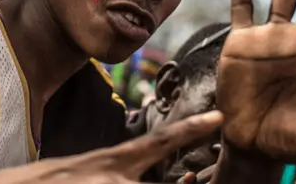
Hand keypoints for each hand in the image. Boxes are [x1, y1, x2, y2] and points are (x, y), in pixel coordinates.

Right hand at [0, 111, 222, 183]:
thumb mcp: (76, 169)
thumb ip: (108, 171)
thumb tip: (131, 175)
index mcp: (107, 163)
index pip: (158, 141)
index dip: (191, 130)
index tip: (220, 118)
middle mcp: (110, 179)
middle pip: (166, 183)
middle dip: (192, 183)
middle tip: (207, 176)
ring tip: (189, 183)